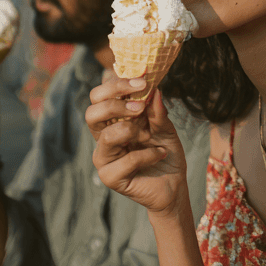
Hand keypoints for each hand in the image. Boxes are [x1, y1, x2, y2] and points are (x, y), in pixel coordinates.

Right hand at [86, 77, 187, 216]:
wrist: (174, 184)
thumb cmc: (165, 151)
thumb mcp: (164, 126)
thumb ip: (156, 110)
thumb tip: (155, 89)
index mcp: (111, 121)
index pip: (99, 97)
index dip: (116, 86)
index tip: (142, 81)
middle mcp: (103, 138)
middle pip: (91, 113)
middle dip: (115, 105)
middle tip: (140, 106)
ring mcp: (104, 158)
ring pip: (106, 137)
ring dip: (132, 131)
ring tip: (150, 135)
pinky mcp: (110, 177)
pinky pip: (127, 160)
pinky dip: (148, 154)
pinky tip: (160, 154)